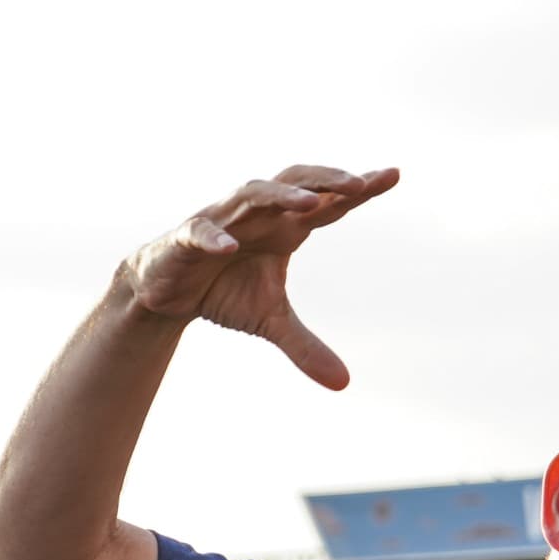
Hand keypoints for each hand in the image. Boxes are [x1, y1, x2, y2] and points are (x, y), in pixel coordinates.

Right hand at [123, 164, 400, 389]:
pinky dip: (215, 237)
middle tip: (360, 182)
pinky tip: (230, 247)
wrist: (165, 293)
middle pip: (297, 183)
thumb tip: (344, 384)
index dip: (358, 189)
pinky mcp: (187, 237)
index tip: (393, 175)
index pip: (327, 204)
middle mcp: (258, 215)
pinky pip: (201, 231)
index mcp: (284, 228)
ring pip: (254, 194)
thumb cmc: (223, 293)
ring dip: (282, 197)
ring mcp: (223, 220)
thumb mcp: (270, 322)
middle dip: (327, 180)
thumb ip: (306, 347)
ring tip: (311, 203)